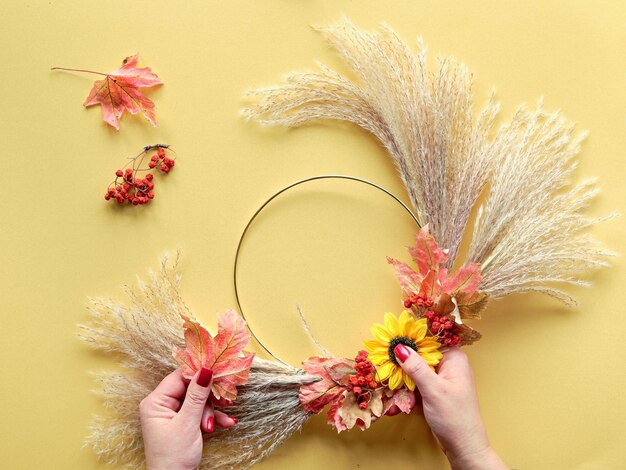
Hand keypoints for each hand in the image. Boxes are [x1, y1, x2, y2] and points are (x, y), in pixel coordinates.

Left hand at [139, 368, 237, 469]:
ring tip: (221, 422)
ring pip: (198, 400)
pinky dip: (212, 418)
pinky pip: (199, 412)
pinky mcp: (182, 423)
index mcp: (155, 402)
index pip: (179, 377)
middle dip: (208, 398)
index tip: (218, 373)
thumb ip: (197, 396)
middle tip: (224, 402)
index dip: (199, 374)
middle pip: (190, 388)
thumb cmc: (173, 457)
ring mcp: (172, 414)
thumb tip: (205, 370)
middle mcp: (161, 405)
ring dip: (212, 410)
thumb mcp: (188, 424)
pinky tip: (225, 423)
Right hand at [394, 345, 506, 469]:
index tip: (389, 339)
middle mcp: (447, 365)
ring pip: (413, 372)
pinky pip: (414, 386)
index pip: (429, 340)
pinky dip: (404, 394)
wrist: (463, 448)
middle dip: (400, 364)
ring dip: (400, 383)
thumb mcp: (434, 390)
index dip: (409, 339)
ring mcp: (439, 379)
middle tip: (382, 367)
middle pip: (418, 356)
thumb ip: (416, 367)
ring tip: (385, 391)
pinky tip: (394, 406)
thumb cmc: (455, 418)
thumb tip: (399, 347)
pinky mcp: (432, 392)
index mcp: (453, 358)